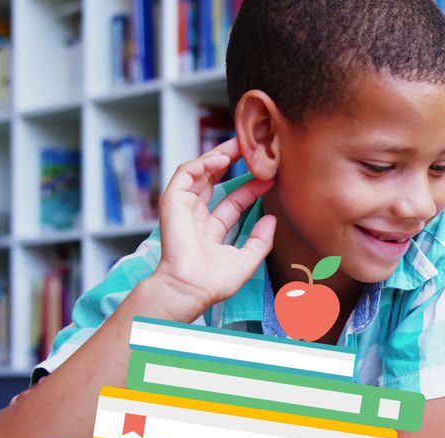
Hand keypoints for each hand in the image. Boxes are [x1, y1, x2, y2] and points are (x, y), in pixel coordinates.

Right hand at [152, 138, 275, 318]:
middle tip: (252, 149)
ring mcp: (183, 208)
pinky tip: (221, 157)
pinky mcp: (172, 202)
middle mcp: (196, 217)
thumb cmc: (215, 281)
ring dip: (219, 155)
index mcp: (211, 231)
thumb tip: (271, 219)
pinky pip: (186, 174)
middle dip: (233, 164)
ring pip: (200, 173)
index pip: (233, 202)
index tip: (269, 178)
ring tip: (240, 144)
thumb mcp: (247, 259)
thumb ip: (260, 239)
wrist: (192, 287)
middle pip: (215, 182)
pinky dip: (202, 163)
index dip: (250, 188)